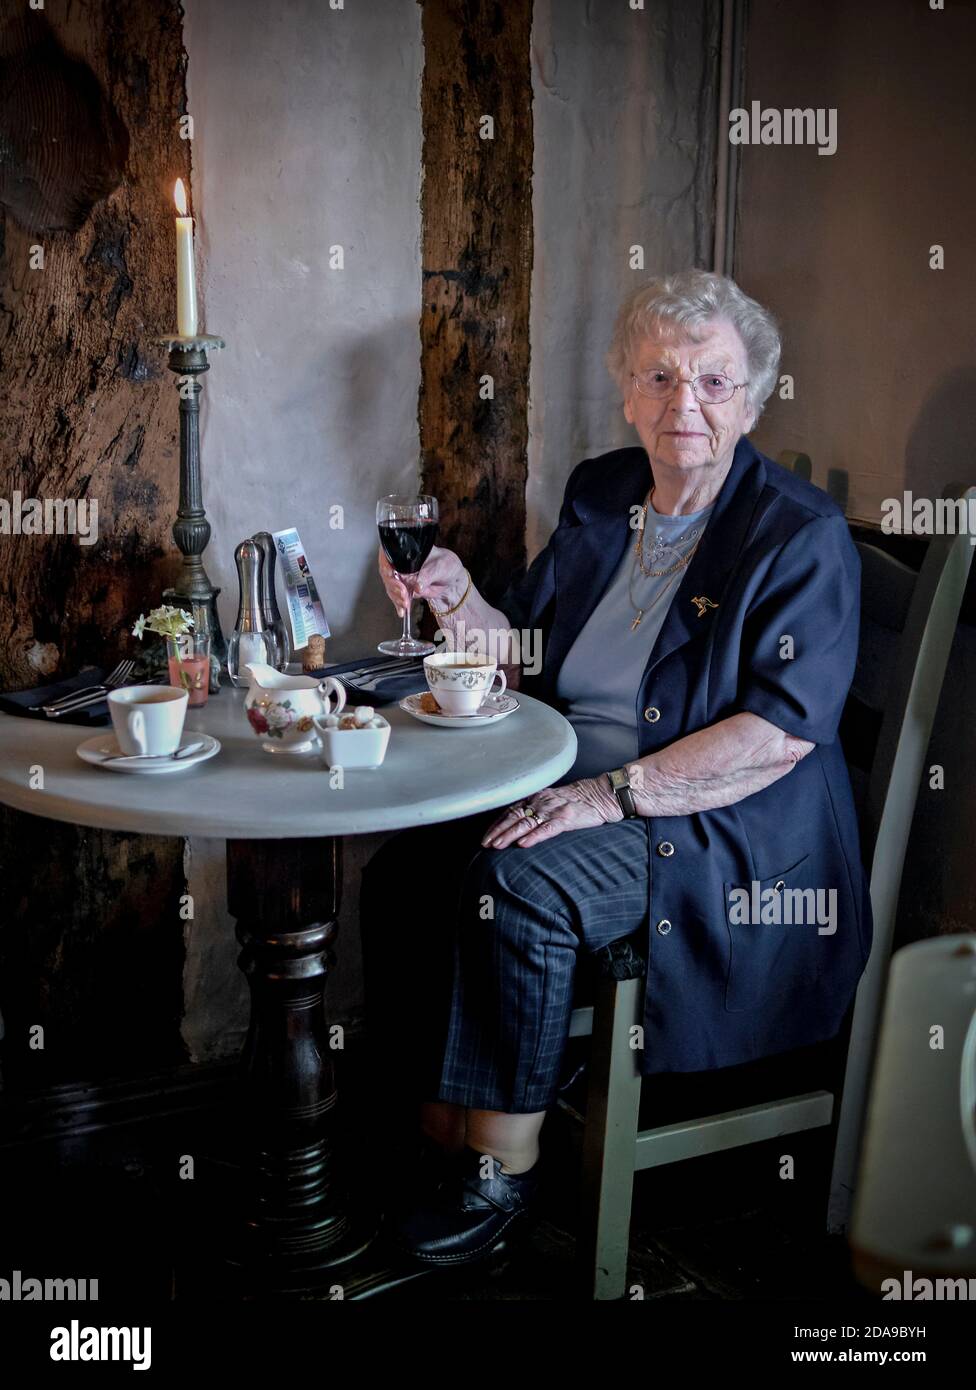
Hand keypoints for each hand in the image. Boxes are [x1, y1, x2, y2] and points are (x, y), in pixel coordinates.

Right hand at [377, 544, 464, 616]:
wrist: (450, 578)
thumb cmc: (446, 564)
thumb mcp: (440, 566)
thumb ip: (428, 574)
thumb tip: (417, 586)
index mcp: (406, 550)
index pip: (389, 554)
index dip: (386, 564)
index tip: (390, 573)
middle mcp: (400, 563)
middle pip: (387, 573)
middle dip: (393, 585)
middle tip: (403, 593)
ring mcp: (401, 577)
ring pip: (391, 587)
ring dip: (396, 597)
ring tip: (405, 603)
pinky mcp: (404, 589)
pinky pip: (397, 597)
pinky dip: (399, 605)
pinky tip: (402, 611)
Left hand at [480, 776, 622, 849]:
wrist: (601, 795)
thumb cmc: (577, 800)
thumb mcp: (552, 800)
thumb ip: (536, 809)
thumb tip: (517, 823)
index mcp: (536, 798)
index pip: (511, 811)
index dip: (496, 824)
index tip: (485, 836)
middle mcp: (541, 802)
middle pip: (514, 817)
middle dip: (497, 831)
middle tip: (485, 843)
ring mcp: (553, 810)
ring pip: (526, 824)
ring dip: (509, 835)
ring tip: (497, 845)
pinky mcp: (566, 819)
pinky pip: (547, 829)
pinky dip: (534, 836)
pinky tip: (523, 844)